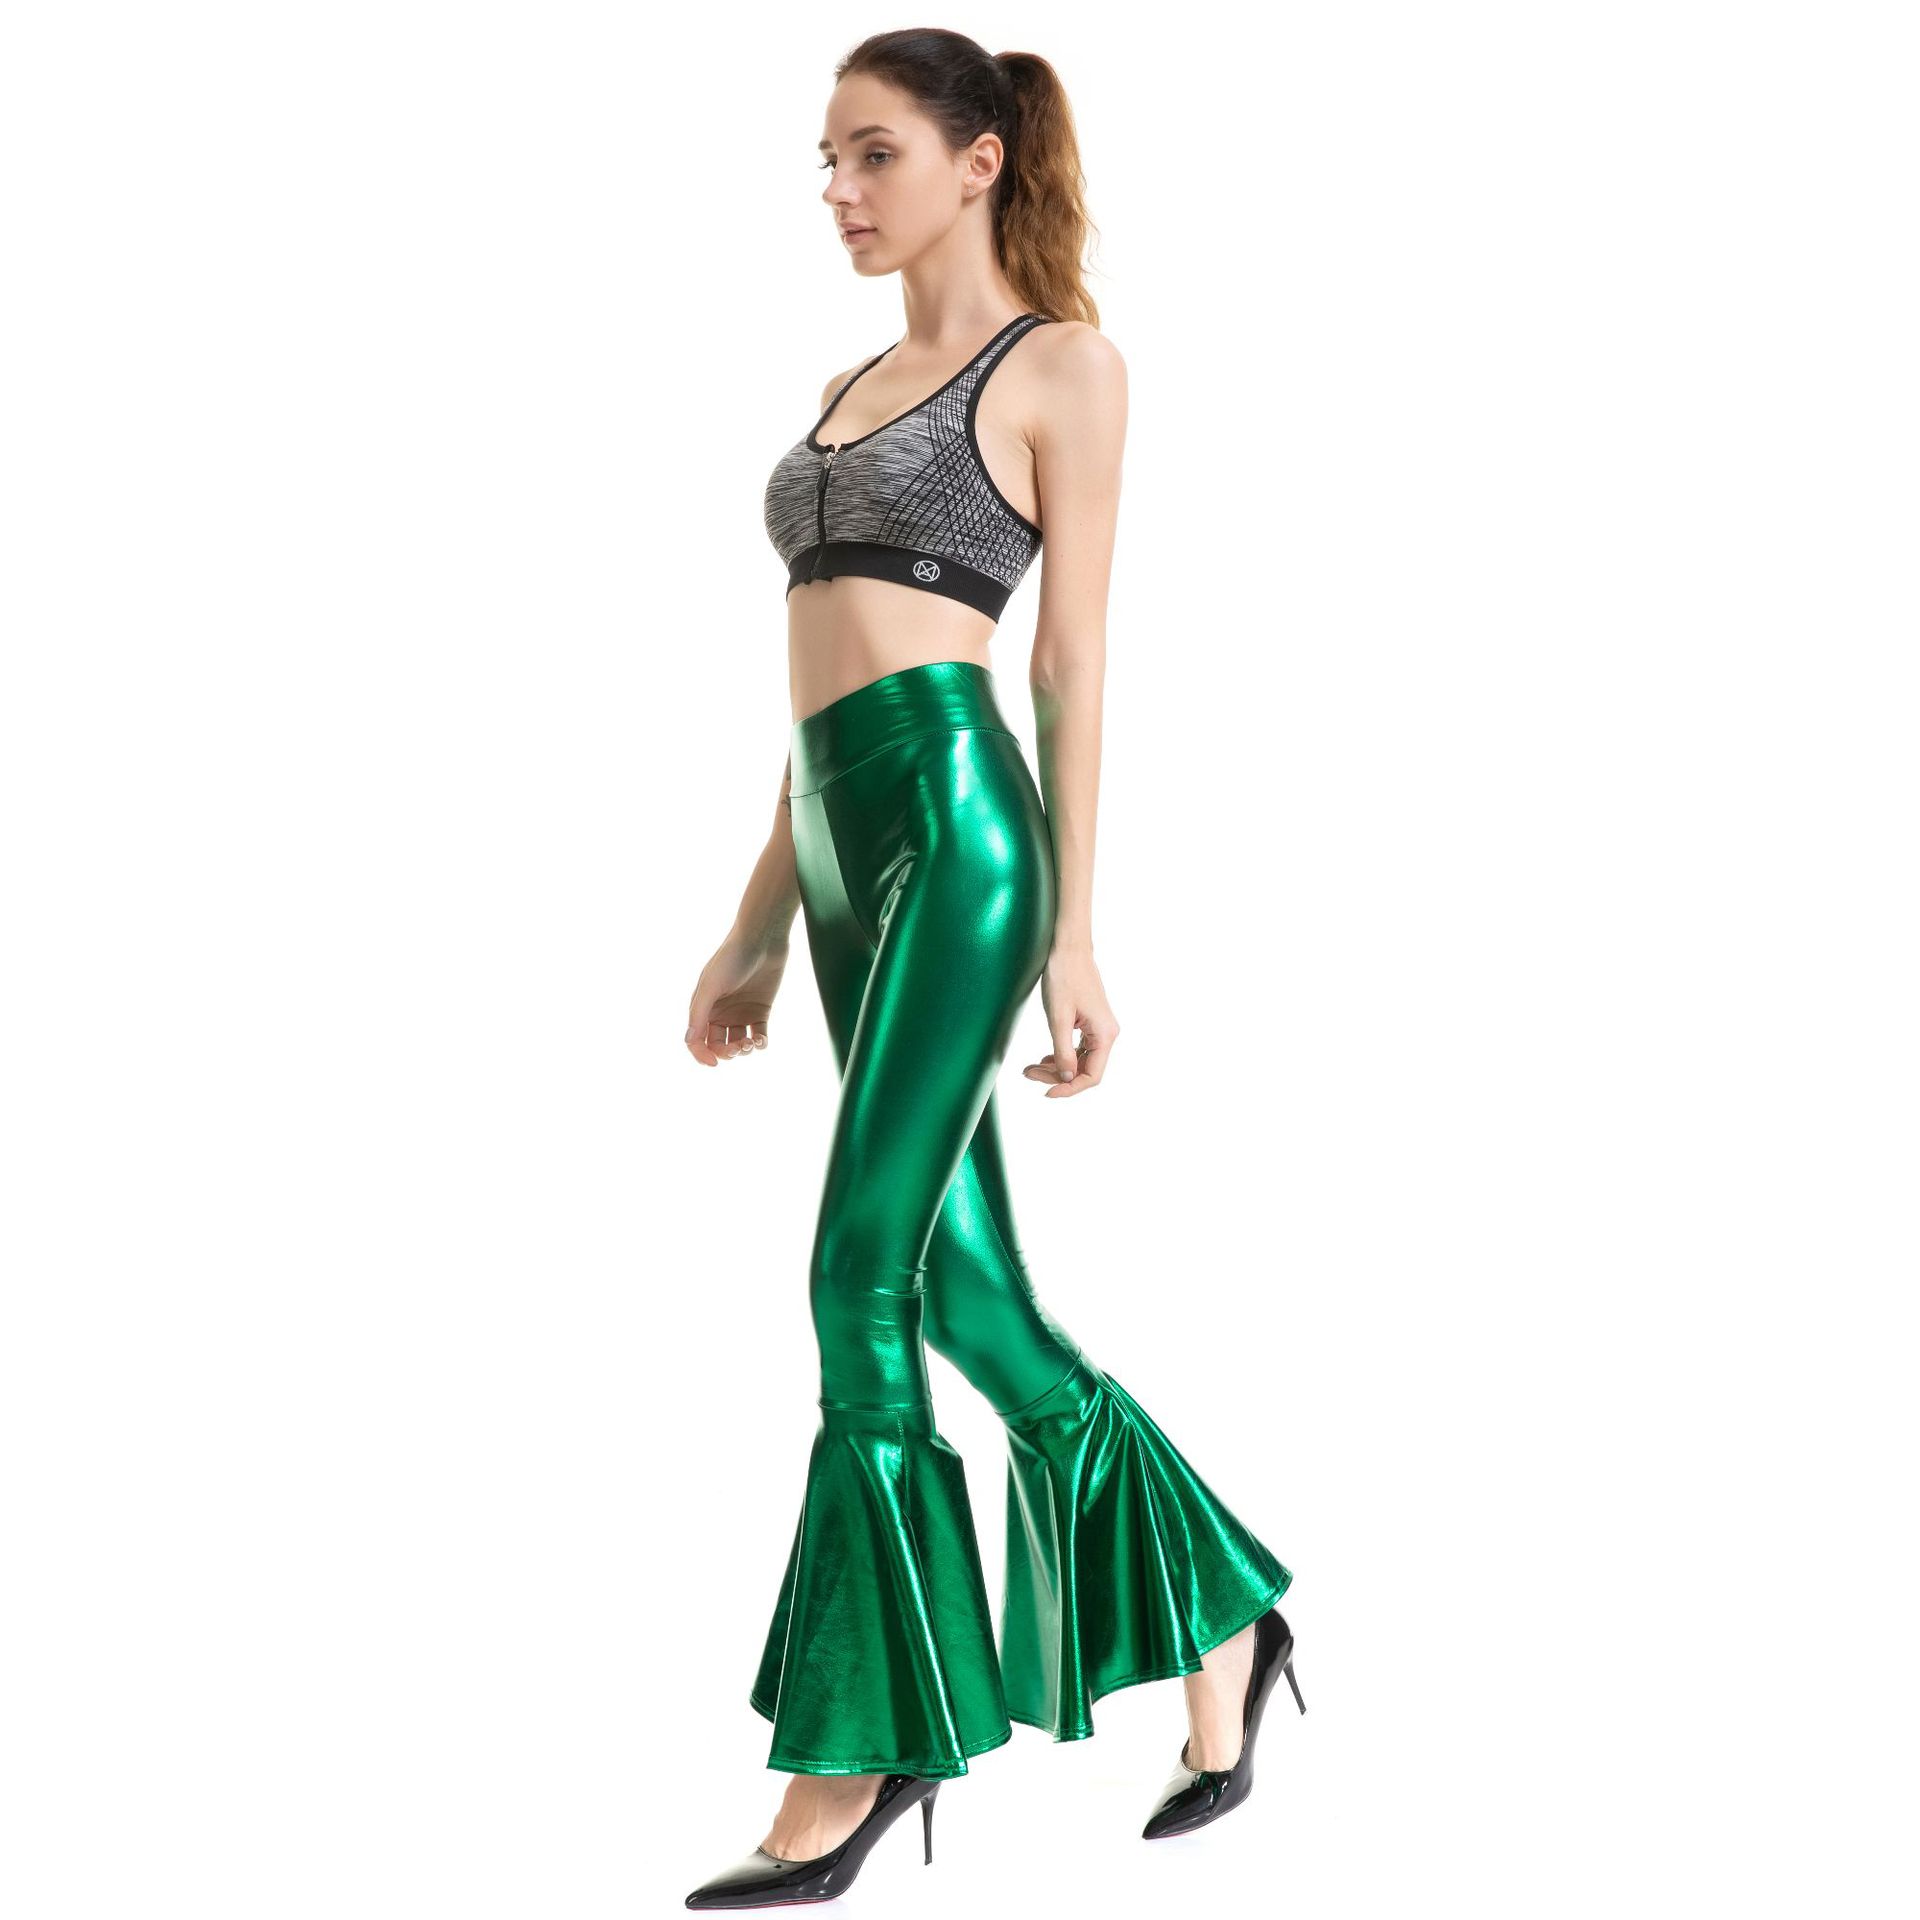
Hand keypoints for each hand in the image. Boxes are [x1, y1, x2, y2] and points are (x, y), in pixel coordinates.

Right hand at [685, 929, 789, 1065]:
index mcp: (703, 1007)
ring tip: (751, 1042)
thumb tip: (689, 1041)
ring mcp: (740, 1012)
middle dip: (726, 1053)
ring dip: (743, 1050)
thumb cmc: (731, 958)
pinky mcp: (761, 1010)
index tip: (714, 1063)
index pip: (697, 1040)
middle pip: (718, 1045)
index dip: (702, 1055)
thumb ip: (699, 1013)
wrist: (762, 938)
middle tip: (738, 1048)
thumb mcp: (711, 985)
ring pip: (738, 1043)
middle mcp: (720, 1012)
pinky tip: (760, 1039)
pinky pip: (758, 1035)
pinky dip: (759, 1043)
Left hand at [1022, 947, 1117, 1097]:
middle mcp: (1107, 1033)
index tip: (1046, 1092)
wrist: (1068, 948)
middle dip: (1056, 1076)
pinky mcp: (1090, 1023)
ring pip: (1079, 1060)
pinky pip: (1078, 1048)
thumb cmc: (1064, 977)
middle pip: (1084, 1070)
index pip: (1091, 1076)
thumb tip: (1066, 1078)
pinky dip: (1061, 1055)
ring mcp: (1099, 1028)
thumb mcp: (1058, 1018)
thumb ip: (1063, 1051)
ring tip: (1030, 1068)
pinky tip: (1045, 1057)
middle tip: (1029, 1073)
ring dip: (1056, 1067)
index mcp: (1104, 1034)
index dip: (1069, 1088)